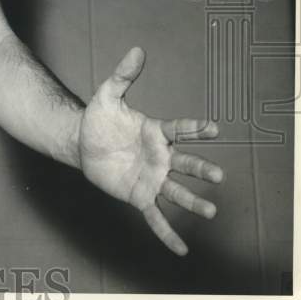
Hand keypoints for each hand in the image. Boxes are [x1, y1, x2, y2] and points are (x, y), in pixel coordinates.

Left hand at [79, 46, 223, 255]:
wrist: (81, 143)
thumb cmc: (99, 119)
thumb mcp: (108, 94)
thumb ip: (123, 75)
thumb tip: (137, 49)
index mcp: (157, 132)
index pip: (180, 129)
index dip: (196, 129)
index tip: (213, 128)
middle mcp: (161, 157)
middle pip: (186, 164)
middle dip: (202, 169)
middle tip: (219, 176)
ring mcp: (152, 178)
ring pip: (177, 192)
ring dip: (194, 202)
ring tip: (211, 211)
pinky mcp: (139, 196)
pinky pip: (155, 217)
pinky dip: (168, 234)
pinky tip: (181, 250)